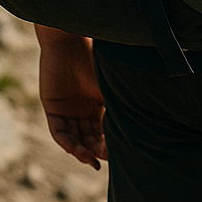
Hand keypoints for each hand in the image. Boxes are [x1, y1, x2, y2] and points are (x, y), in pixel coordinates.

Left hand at [35, 25, 106, 169]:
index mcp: (97, 102)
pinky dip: (66, 142)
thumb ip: (120, 99)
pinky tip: (75, 150)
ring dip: (80, 151)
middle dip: (95, 150)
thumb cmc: (94, 56)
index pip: (102, 129)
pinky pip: (58, 130)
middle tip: (103, 160)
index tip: (116, 154)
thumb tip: (150, 114)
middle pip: (87, 136)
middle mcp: (81, 108)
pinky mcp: (52, 107)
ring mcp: (66, 109)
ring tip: (89, 160)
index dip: (107, 144)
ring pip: (72, 137)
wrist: (69, 40)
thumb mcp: (110, 83)